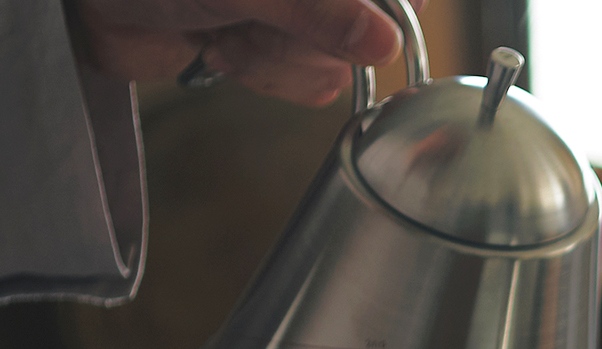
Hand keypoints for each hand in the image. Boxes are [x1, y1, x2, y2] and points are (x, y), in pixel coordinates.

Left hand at [67, 0, 403, 106]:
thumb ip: (321, 9)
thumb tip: (385, 40)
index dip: (378, 14)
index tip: (344, 23)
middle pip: (366, 33)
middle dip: (299, 34)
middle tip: (247, 12)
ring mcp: (294, 15)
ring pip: (332, 65)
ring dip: (268, 55)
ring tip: (221, 23)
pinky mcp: (266, 48)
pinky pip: (298, 85)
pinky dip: (254, 73)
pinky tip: (216, 45)